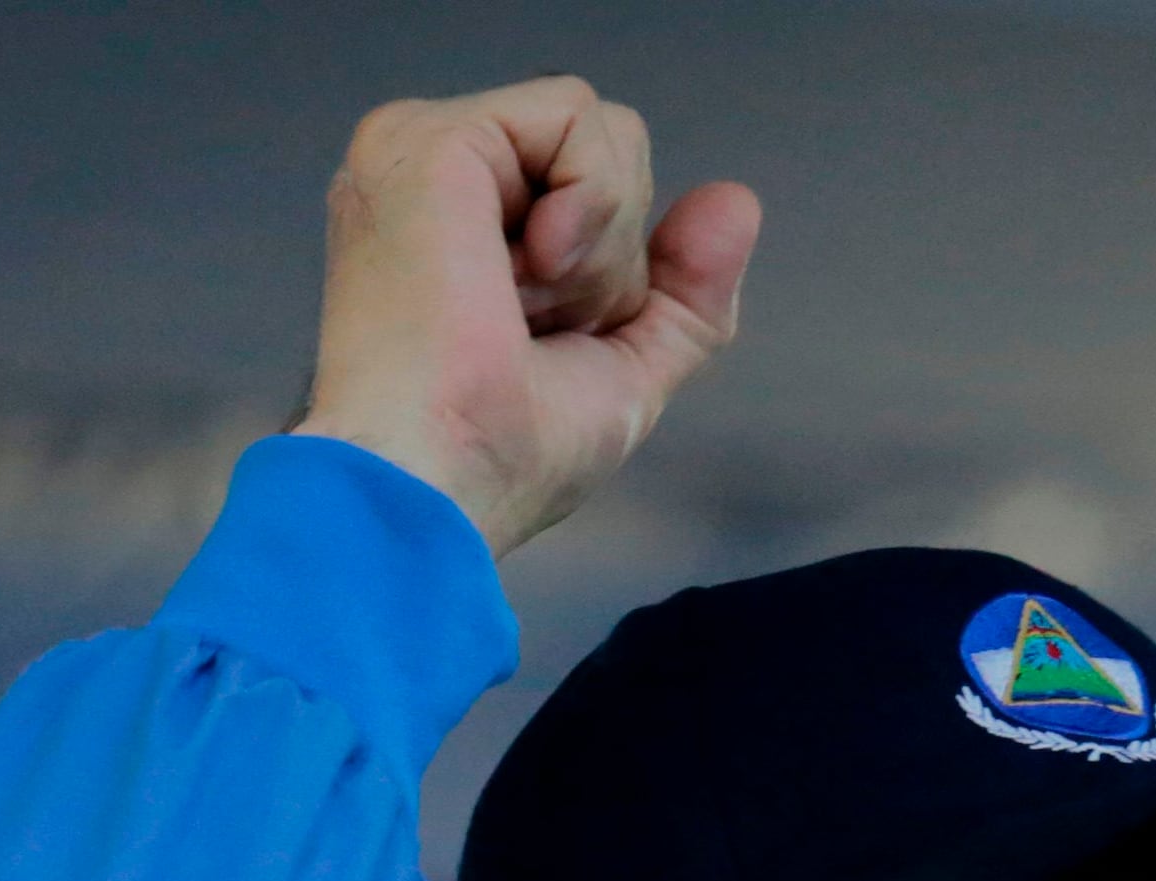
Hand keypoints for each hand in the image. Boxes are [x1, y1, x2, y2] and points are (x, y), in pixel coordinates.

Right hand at [298, 80, 756, 556]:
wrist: (428, 492)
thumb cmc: (488, 465)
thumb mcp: (621, 376)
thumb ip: (684, 295)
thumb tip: (734, 202)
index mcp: (456, 234)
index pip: (589, 192)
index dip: (613, 271)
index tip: (546, 345)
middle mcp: (432, 188)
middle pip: (604, 150)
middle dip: (610, 255)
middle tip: (528, 328)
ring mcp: (420, 155)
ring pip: (598, 131)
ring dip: (599, 244)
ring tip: (515, 306)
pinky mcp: (428, 140)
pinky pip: (575, 113)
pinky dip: (589, 202)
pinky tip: (525, 271)